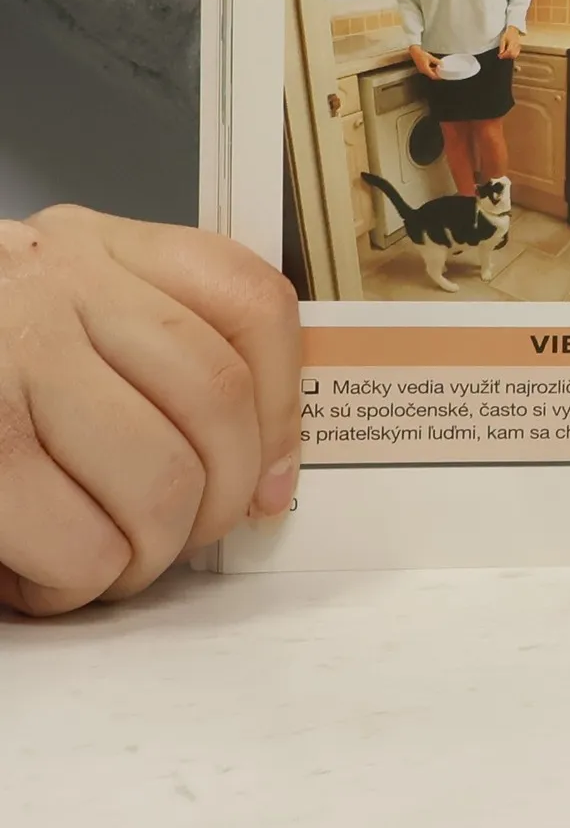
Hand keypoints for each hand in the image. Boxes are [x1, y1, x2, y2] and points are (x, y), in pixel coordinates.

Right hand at [0, 208, 301, 615]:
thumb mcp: (54, 313)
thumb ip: (149, 353)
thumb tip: (266, 474)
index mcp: (97, 248)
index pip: (248, 300)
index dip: (282, 405)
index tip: (274, 479)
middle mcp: (56, 286)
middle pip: (215, 399)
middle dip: (219, 498)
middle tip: (181, 539)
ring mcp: (6, 362)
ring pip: (158, 474)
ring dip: (150, 550)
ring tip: (111, 564)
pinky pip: (75, 537)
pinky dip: (80, 579)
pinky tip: (47, 576)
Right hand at [408, 43, 441, 78]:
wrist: (414, 52)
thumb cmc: (421, 54)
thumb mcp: (430, 57)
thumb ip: (437, 61)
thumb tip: (442, 64)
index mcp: (425, 69)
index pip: (433, 76)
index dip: (438, 76)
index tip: (442, 75)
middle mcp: (423, 71)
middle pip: (431, 75)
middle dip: (437, 74)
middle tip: (442, 72)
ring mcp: (422, 70)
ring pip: (430, 73)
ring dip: (434, 72)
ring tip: (440, 69)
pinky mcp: (421, 68)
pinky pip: (427, 70)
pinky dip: (432, 69)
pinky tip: (435, 66)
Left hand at [498, 26, 522, 59]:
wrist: (513, 30)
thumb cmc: (507, 34)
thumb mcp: (502, 39)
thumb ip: (502, 46)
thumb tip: (500, 53)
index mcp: (512, 43)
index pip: (509, 52)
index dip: (504, 55)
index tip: (500, 56)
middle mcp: (516, 45)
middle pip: (512, 55)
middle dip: (506, 57)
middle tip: (501, 56)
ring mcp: (518, 47)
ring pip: (515, 55)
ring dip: (509, 56)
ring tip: (505, 54)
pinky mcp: (519, 47)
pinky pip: (517, 53)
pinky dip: (512, 55)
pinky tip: (508, 53)